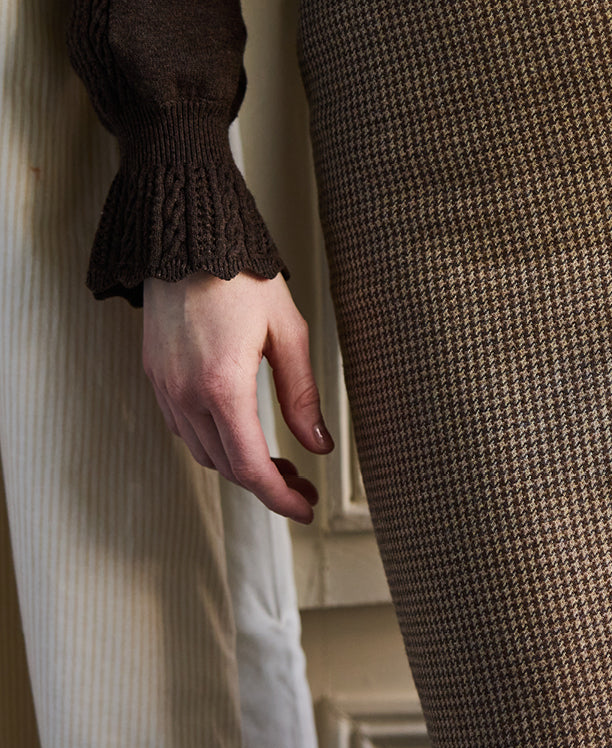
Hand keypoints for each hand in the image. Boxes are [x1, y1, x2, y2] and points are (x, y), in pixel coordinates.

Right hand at [142, 270, 333, 523]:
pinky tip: (241, 434)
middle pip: (227, 466)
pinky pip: (184, 428)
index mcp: (222, 387)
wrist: (188, 240)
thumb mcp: (289, 333)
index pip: (251, 467)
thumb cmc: (241, 277)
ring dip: (240, 466)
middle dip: (267, 485)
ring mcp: (164, 387)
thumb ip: (302, 395)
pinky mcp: (155, 376)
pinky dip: (215, 443)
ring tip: (279, 464)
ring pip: (203, 452)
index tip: (306, 507)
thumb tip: (319, 444)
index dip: (281, 497)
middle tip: (303, 486)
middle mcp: (185, 395)